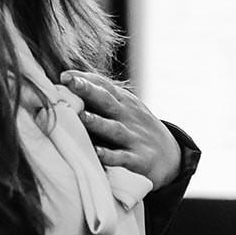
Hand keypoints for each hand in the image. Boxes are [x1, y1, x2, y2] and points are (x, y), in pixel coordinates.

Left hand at [60, 70, 180, 189]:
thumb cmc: (137, 129)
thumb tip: (69, 84)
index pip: (104, 86)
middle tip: (70, 83)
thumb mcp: (126, 109)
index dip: (85, 79)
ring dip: (97, 122)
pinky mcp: (138, 159)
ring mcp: (133, 137)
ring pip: (113, 128)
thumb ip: (103, 98)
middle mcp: (128, 116)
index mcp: (124, 102)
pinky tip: (96, 153)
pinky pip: (122, 157)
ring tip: (81, 116)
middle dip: (88, 91)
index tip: (65, 75)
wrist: (171, 157)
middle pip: (107, 101)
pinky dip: (109, 156)